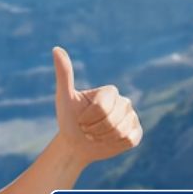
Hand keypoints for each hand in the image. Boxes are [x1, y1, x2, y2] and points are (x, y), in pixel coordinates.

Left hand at [52, 46, 141, 165]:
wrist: (76, 145)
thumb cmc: (69, 120)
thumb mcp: (64, 98)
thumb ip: (64, 74)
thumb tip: (56, 48)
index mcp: (110, 91)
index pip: (102, 107)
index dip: (87, 118)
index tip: (80, 120)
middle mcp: (124, 102)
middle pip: (111, 120)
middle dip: (94, 130)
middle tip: (88, 130)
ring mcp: (132, 118)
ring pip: (121, 131)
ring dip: (103, 138)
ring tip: (97, 136)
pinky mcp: (136, 133)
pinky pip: (130, 139)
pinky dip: (116, 144)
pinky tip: (109, 142)